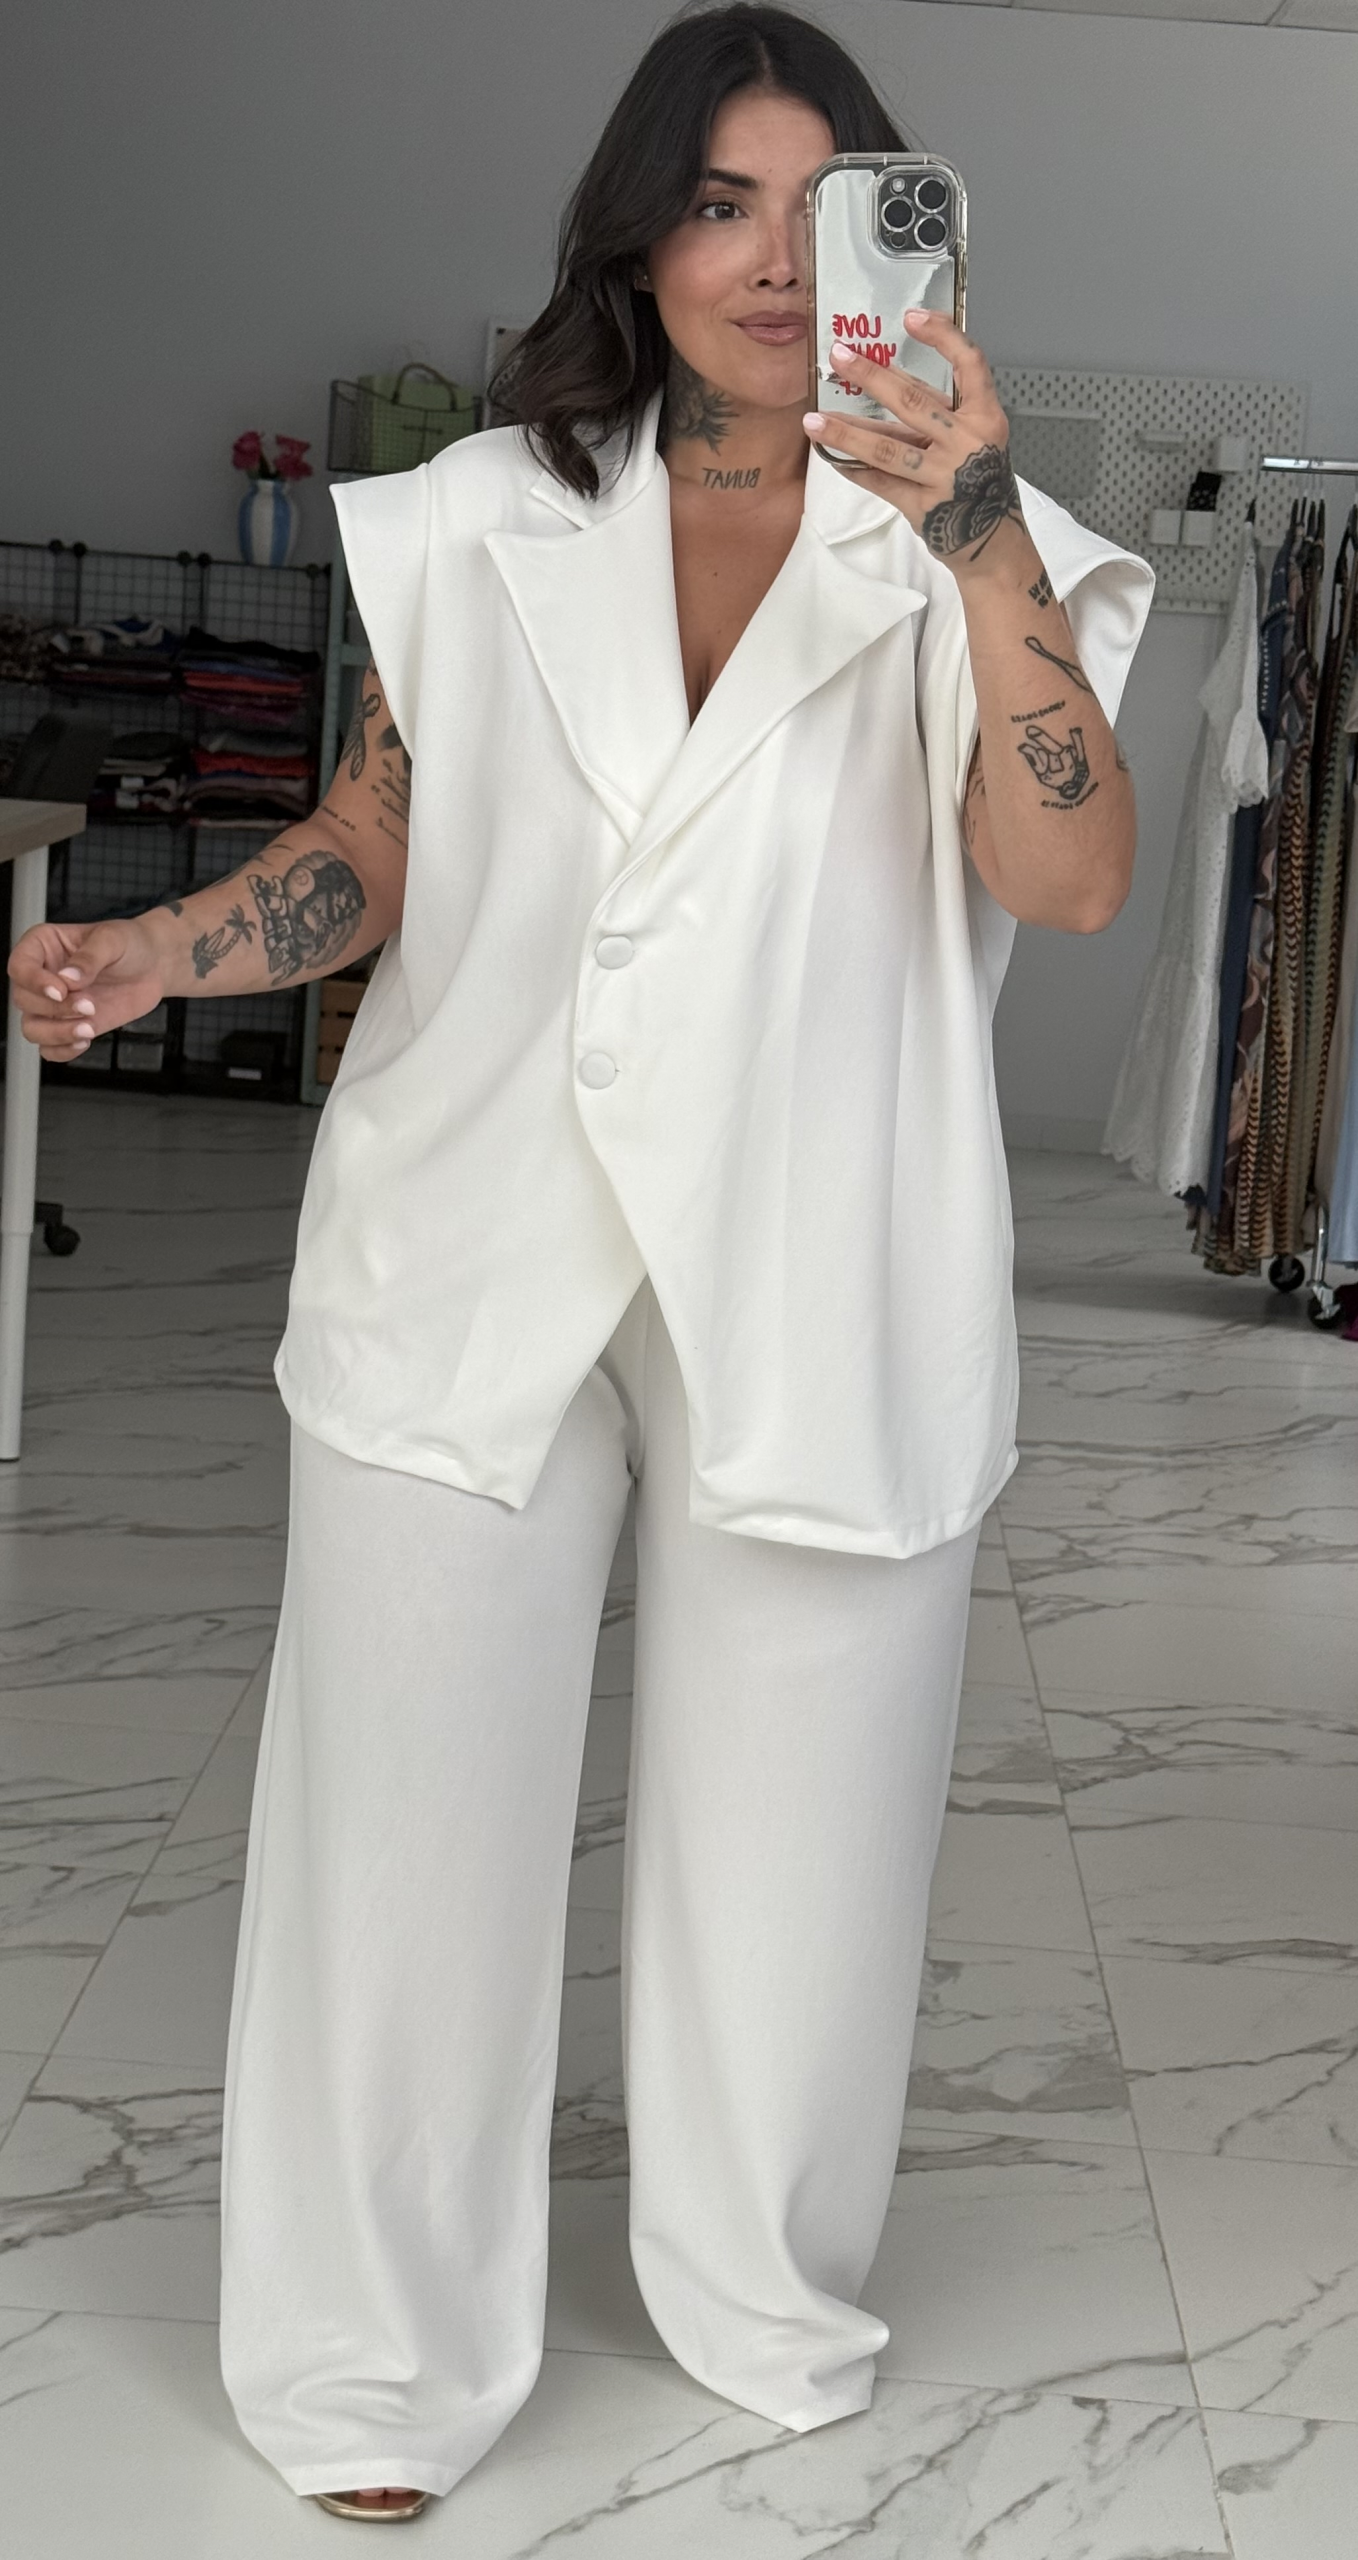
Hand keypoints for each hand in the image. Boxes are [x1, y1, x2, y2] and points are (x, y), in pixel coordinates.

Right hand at [7, 913, 170, 1062]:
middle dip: (55, 1008)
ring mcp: (54, 1004)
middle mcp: (42, 975)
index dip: (34, 981)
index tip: (61, 990)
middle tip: (89, 1006)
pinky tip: (84, 1041)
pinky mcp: (68, 1025)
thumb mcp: (112, 940)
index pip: (19, 966)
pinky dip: (62, 1051)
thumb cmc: (130, 943)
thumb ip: (89, 957)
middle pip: (23, 1000)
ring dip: (56, 1033)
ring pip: (32, 1028)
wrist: (154, 966)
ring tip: (88, 1028)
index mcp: (43, 945)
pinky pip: (49, 1048)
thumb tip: (69, 978)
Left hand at [804, 312, 1022, 574]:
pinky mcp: (924, 507)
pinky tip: (830, 458)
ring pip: (887, 448)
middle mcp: (968, 443)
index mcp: (986, 416)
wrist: (994, 542)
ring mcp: (945, 476)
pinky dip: (853, 469)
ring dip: (845, 433)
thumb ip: (937, 409)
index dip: (942, 335)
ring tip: (813, 420)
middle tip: (838, 357)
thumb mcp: (974, 437)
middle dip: (870, 376)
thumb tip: (886, 378)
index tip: (911, 317)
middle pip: (913, 401)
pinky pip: (880, 482)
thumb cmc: (981, 482)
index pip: (969, 363)